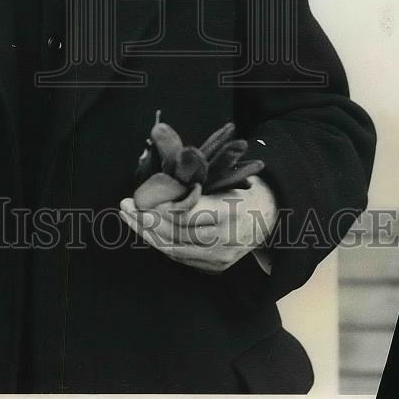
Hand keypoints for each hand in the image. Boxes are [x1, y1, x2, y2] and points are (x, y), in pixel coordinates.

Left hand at [119, 174, 277, 272]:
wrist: (273, 216)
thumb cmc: (243, 186)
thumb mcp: (224, 169)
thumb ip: (191, 162)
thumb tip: (157, 132)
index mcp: (231, 208)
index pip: (188, 212)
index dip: (160, 207)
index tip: (139, 196)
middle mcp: (228, 237)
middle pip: (177, 232)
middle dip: (146, 219)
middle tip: (125, 205)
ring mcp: (222, 255)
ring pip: (175, 248)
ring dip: (147, 232)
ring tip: (129, 217)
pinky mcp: (217, 266)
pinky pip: (181, 257)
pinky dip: (161, 243)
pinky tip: (146, 229)